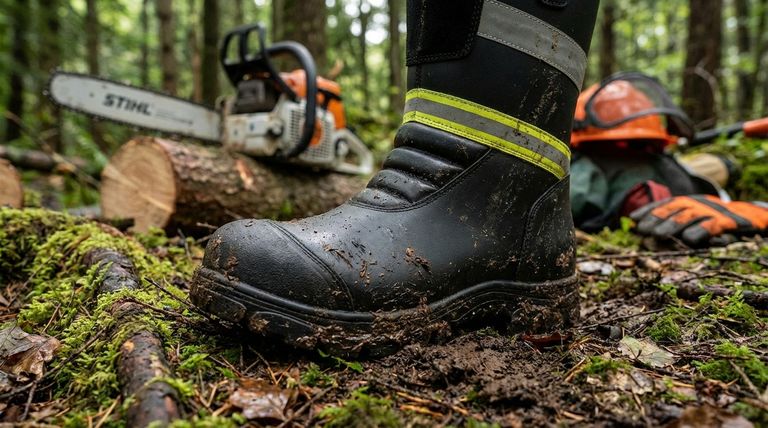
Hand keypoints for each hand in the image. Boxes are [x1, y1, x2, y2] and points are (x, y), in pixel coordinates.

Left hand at [629, 195, 767, 245]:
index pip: (667, 203)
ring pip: (690, 216)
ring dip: (672, 225)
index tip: (633, 218)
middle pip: (674, 208)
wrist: (758, 219)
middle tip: (641, 230)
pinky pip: (712, 226)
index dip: (650, 209)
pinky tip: (687, 240)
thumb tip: (652, 234)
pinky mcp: (730, 222)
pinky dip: (700, 231)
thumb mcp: (699, 221)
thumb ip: (680, 226)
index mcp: (693, 201)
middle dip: (656, 218)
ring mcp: (715, 211)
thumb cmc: (723, 224)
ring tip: (657, 236)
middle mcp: (702, 203)